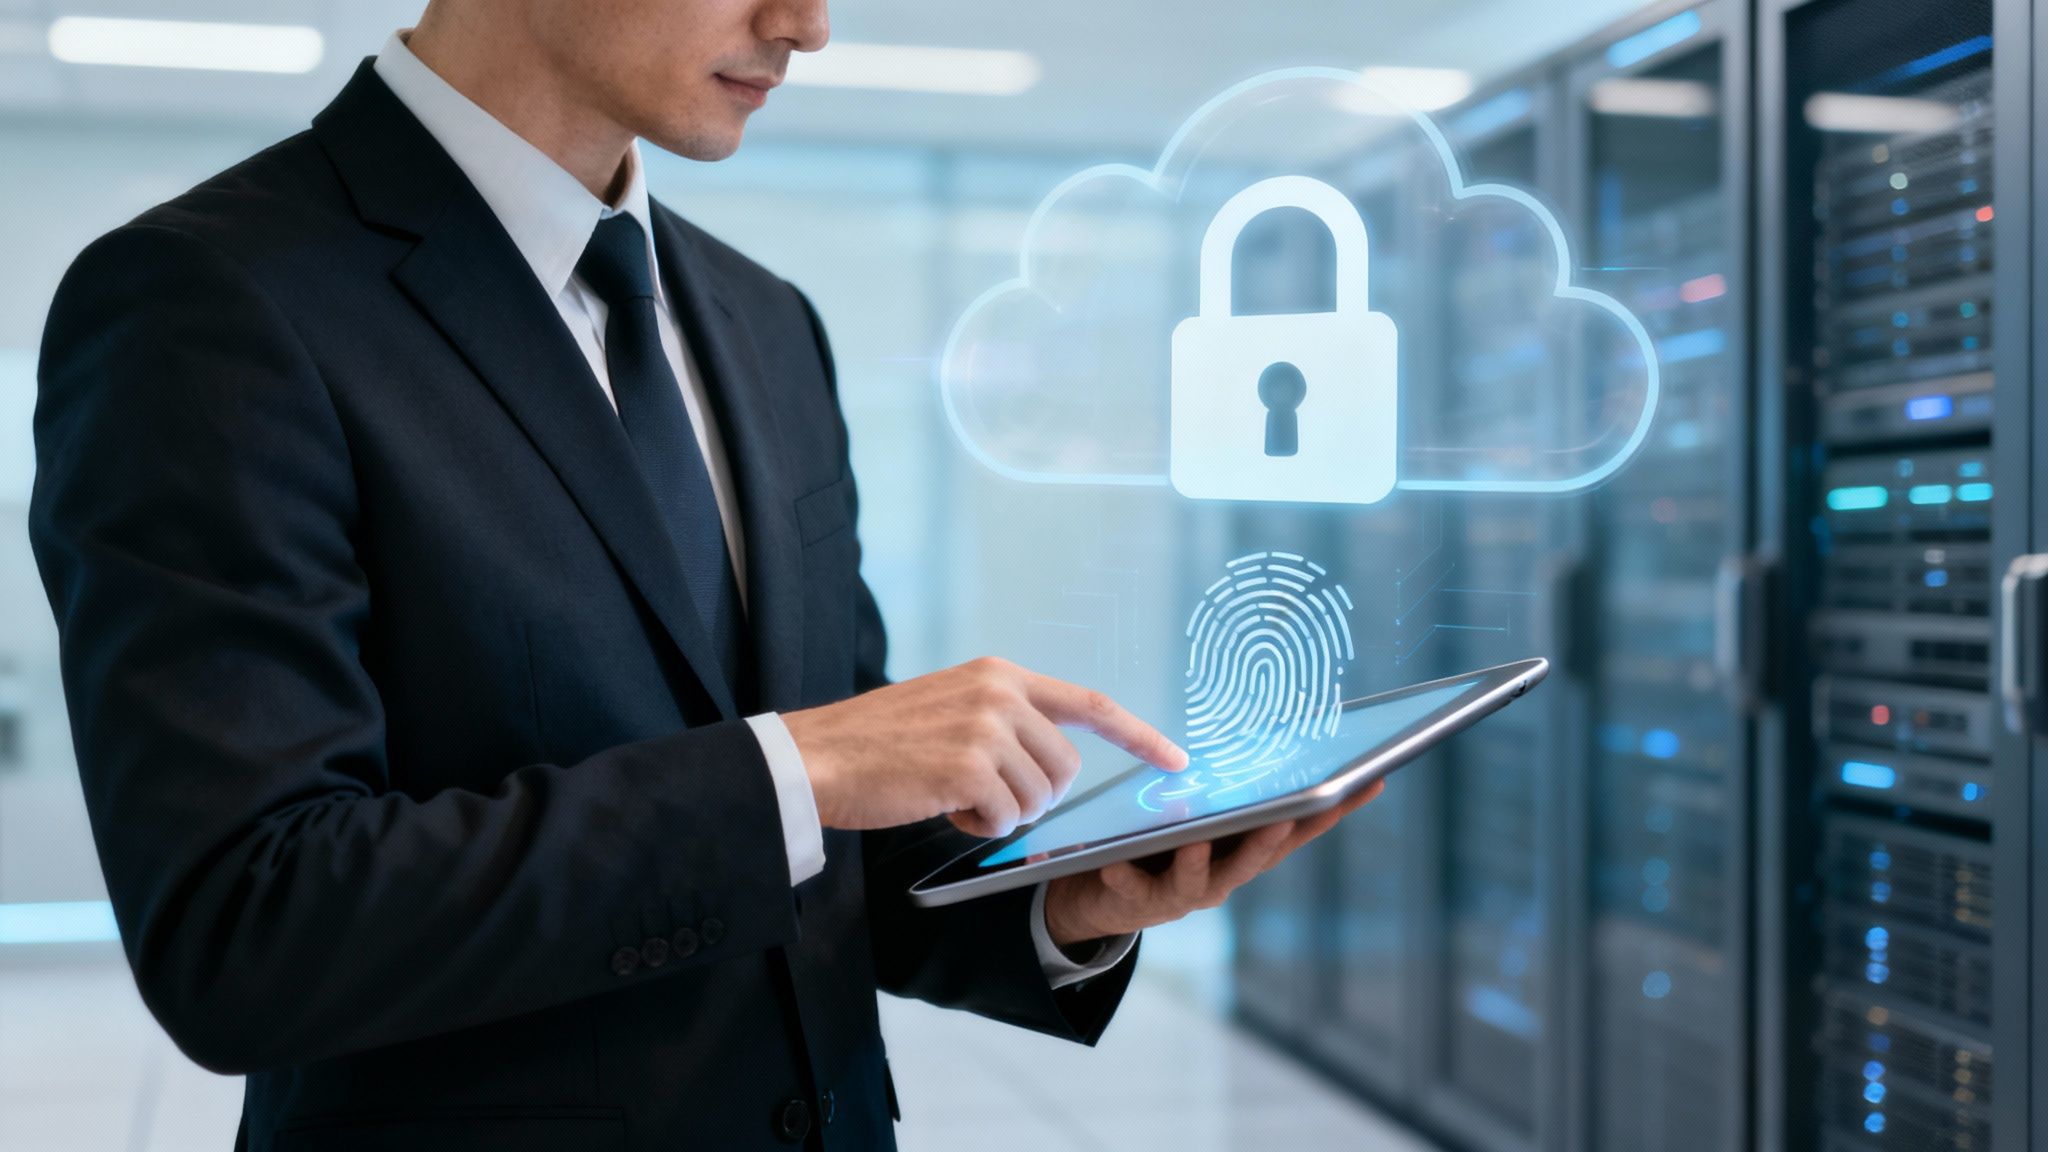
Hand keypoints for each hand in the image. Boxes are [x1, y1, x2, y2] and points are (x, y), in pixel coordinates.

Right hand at [783, 656, 1187, 838]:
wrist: (818, 756)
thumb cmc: (880, 743)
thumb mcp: (950, 708)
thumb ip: (1003, 721)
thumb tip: (1054, 765)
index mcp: (999, 675)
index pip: (1089, 703)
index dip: (1139, 735)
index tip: (1178, 759)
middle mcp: (1000, 693)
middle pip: (1066, 769)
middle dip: (1035, 797)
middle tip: (982, 797)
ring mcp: (985, 727)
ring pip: (1039, 798)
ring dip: (1003, 814)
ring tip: (954, 797)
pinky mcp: (968, 766)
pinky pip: (1007, 819)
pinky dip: (979, 828)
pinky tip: (942, 808)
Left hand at [1040, 781, 1384, 949]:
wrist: (1106, 894)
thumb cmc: (1165, 844)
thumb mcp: (1204, 813)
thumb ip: (1230, 789)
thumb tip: (1269, 738)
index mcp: (1246, 848)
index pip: (1299, 827)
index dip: (1336, 808)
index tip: (1370, 781)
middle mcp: (1225, 875)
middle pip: (1256, 858)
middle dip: (1270, 839)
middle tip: (1281, 819)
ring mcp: (1184, 892)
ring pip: (1198, 880)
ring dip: (1199, 862)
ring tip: (1195, 842)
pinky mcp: (1140, 901)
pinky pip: (1131, 886)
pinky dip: (1124, 872)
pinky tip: (1113, 861)